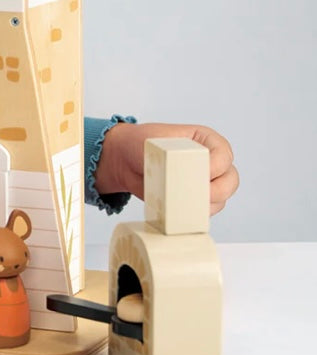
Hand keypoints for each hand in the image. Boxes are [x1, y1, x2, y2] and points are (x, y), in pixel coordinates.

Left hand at [94, 121, 238, 215]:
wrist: (124, 160)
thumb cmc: (140, 144)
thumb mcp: (156, 144)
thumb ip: (174, 157)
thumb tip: (187, 177)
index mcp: (206, 140)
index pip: (224, 155)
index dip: (216, 167)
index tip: (199, 172)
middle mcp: (210, 161)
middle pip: (230, 180)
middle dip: (217, 190)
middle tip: (197, 194)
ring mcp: (204, 182)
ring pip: (220, 199)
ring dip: (206, 205)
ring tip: (184, 201)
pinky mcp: (194, 199)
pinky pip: (205, 211)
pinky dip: (196, 214)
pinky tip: (182, 211)